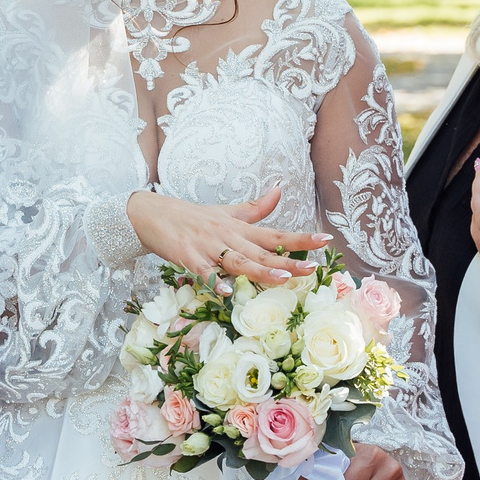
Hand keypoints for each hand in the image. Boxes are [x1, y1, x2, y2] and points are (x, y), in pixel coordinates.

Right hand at [126, 184, 326, 285]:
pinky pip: (203, 272)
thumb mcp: (227, 211)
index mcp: (240, 228)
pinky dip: (213, 281)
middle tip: (312, 269)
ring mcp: (208, 247)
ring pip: (238, 261)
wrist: (154, 213)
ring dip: (259, 270)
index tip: (325, 240)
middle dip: (288, 261)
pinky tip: (225, 292)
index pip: (276, 233)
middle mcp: (228, 236)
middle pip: (262, 251)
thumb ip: (256, 206)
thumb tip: (280, 187)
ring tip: (281, 278)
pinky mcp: (188, 256)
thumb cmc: (193, 217)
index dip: (301, 238)